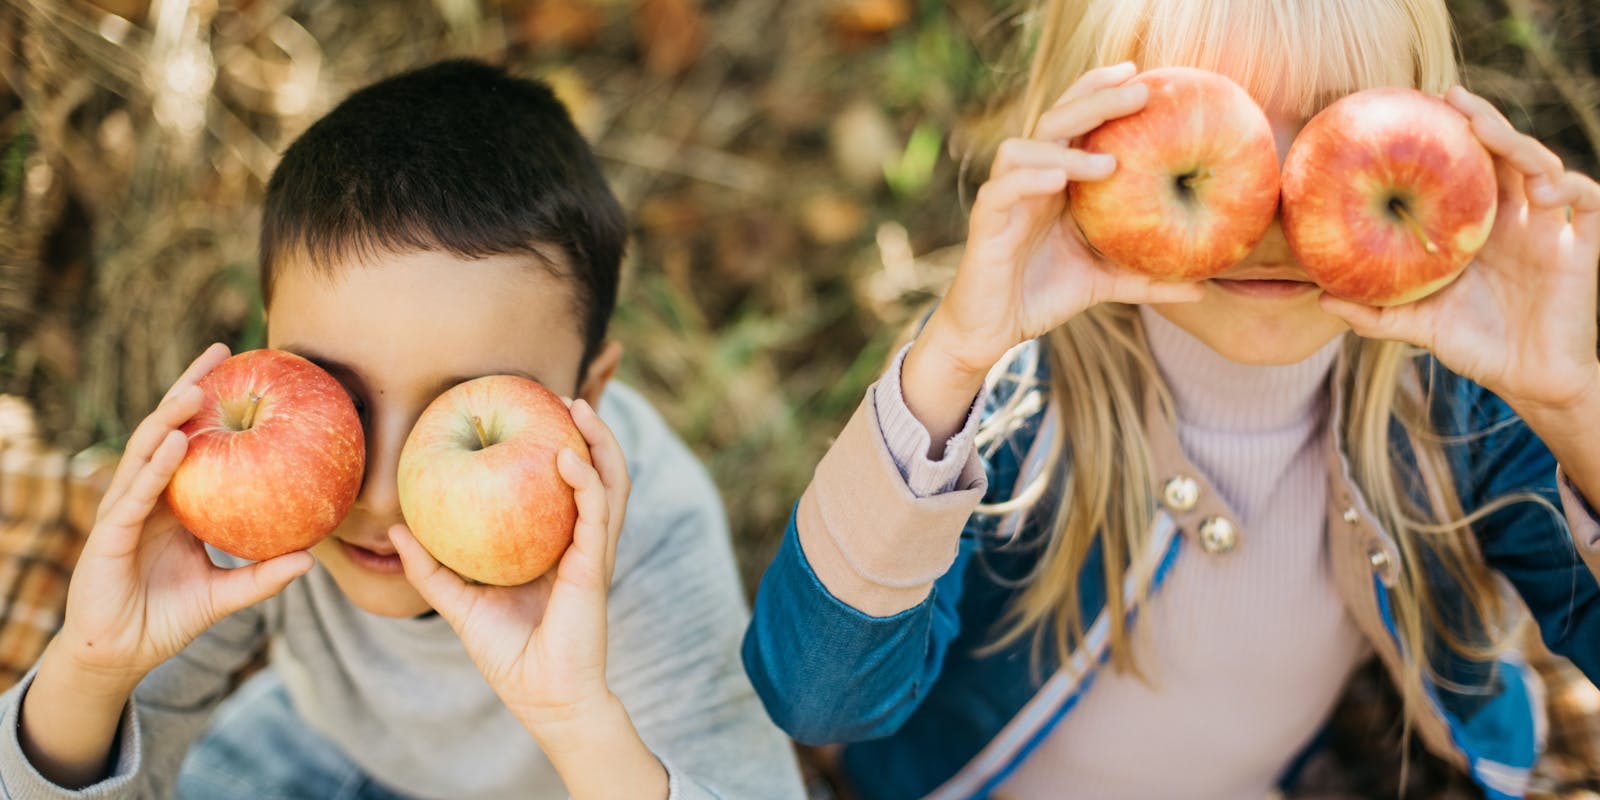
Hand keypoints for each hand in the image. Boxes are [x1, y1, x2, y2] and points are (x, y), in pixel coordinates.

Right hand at [55, 343, 314, 693]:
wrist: (119, 657)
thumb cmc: (166, 619)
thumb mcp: (226, 595)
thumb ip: (262, 576)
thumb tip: (313, 558)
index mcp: (172, 503)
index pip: (192, 440)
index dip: (212, 405)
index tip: (244, 369)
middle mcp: (146, 498)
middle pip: (167, 431)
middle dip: (189, 389)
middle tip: (221, 352)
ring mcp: (124, 513)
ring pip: (146, 453)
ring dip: (170, 418)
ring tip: (198, 388)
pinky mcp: (107, 536)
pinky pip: (136, 496)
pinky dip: (156, 467)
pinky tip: (176, 444)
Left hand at [391, 398, 630, 734]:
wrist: (543, 697)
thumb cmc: (508, 655)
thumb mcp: (459, 604)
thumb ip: (430, 568)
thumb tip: (395, 530)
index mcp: (559, 546)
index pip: (569, 487)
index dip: (562, 447)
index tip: (534, 412)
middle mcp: (582, 542)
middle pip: (599, 473)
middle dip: (590, 432)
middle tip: (562, 397)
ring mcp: (592, 552)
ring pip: (610, 483)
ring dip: (599, 442)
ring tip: (576, 409)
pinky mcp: (593, 567)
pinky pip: (595, 514)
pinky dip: (586, 481)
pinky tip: (565, 458)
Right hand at [923, 61, 1206, 379]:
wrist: (994, 330)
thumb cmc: (1044, 296)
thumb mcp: (1104, 283)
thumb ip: (1147, 279)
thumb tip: (1204, 288)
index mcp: (1056, 182)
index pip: (1074, 121)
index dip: (1099, 90)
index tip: (1140, 74)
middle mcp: (1029, 180)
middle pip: (1056, 120)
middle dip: (1095, 99)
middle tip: (1139, 90)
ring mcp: (1005, 198)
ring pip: (1022, 147)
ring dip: (1066, 149)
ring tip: (1110, 163)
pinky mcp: (985, 224)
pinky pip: (1002, 190)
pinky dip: (1029, 179)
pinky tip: (1058, 182)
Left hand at [1319, 86, 1599, 414]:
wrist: (1527, 381)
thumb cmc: (1474, 346)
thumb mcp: (1417, 326)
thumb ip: (1374, 313)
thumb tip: (1321, 298)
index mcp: (1476, 227)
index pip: (1465, 168)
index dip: (1449, 136)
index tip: (1415, 108)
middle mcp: (1513, 219)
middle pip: (1504, 154)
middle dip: (1482, 121)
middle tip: (1450, 98)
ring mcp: (1549, 229)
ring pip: (1543, 167)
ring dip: (1519, 144)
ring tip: (1487, 132)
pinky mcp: (1582, 247)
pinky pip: (1589, 202)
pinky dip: (1572, 187)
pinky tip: (1548, 188)